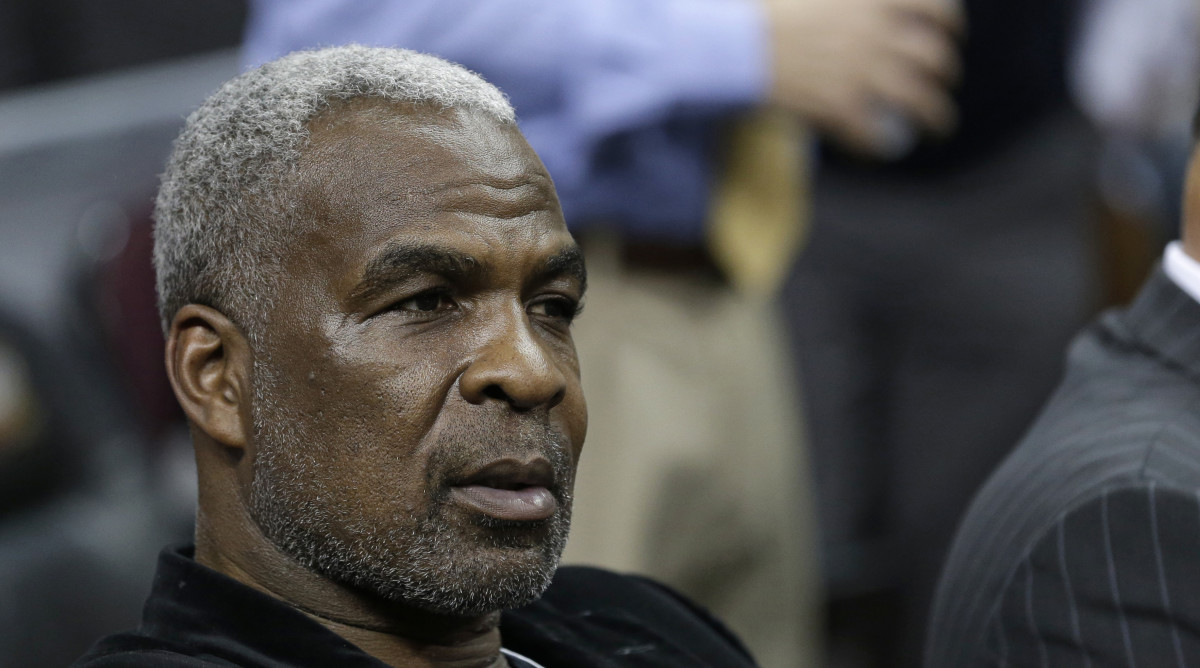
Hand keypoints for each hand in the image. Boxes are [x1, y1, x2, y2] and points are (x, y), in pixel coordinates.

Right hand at [764, 0, 963, 156]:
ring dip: (939, 118)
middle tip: (942, 83)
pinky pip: (875, 135)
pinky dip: (881, 147)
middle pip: (936, 58)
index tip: (952, 34)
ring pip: (921, 102)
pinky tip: (879, 152)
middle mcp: (879, 36)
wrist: (733, 45)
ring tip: (939, 128)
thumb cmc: (764, 11)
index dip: (951, 22)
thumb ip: (844, 2)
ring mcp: (863, 75)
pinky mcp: (841, 109)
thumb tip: (860, 9)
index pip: (937, 7)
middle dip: (947, 73)